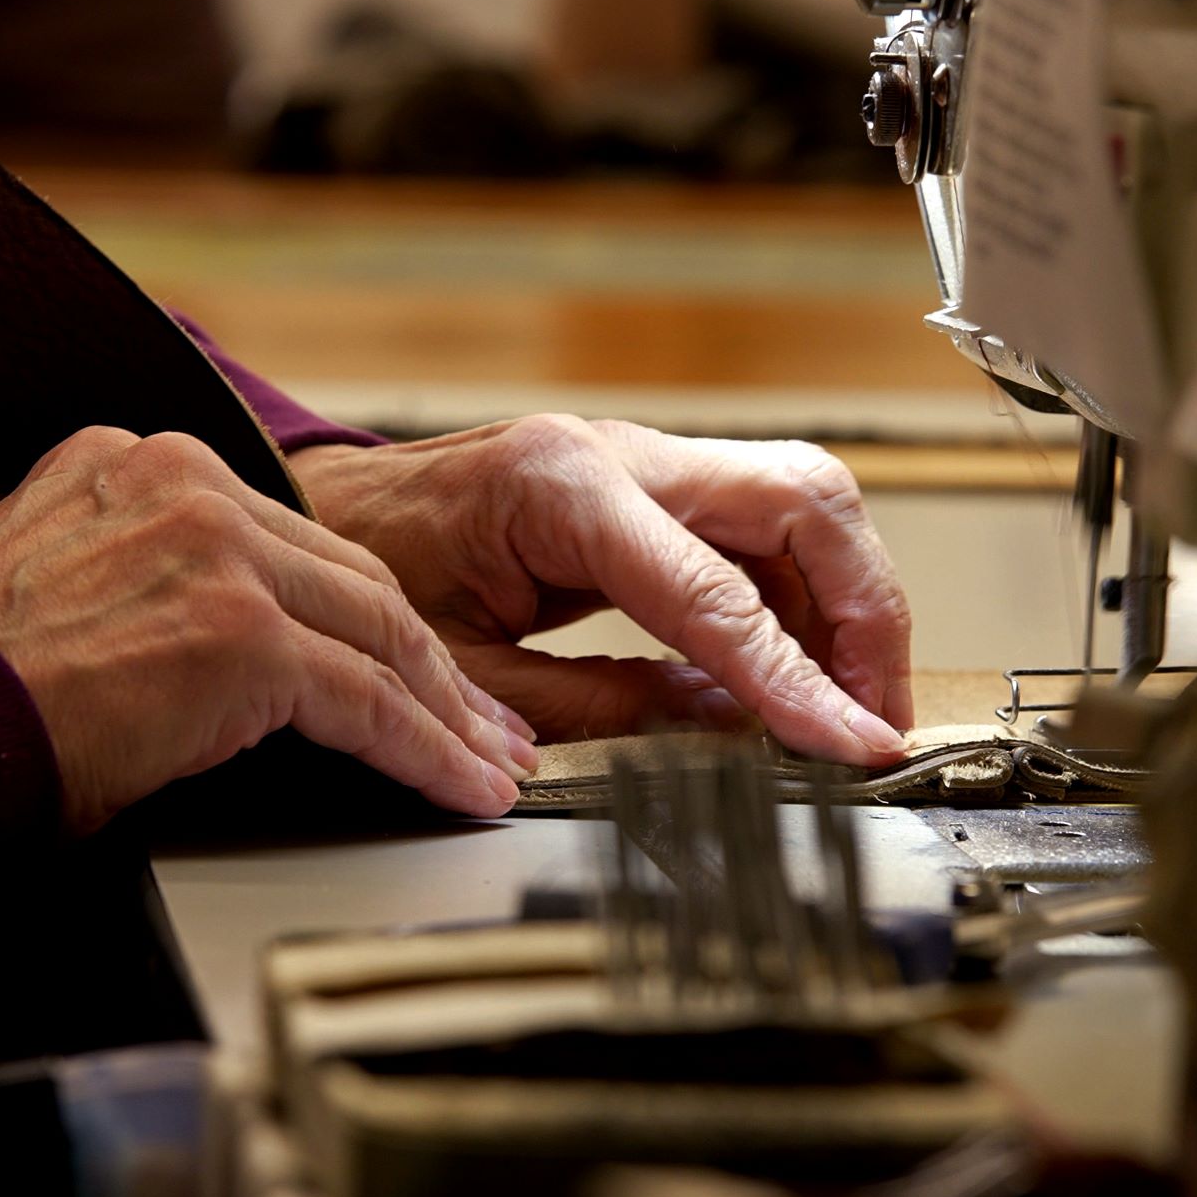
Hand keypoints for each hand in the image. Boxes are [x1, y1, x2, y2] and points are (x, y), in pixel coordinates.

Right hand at [0, 428, 536, 830]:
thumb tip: (199, 654)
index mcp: (136, 464)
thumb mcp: (51, 587)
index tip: (402, 660)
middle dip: (427, 660)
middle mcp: (183, 484)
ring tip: (489, 761)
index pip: (285, 541)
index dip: (357, 611)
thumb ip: (140, 582)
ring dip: (445, 710)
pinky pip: (365, 700)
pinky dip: (424, 751)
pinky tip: (457, 784)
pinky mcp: (240, 635)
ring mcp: (216, 552)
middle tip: (480, 718)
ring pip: (376, 633)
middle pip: (350, 577)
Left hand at [287, 416, 912, 764]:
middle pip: (805, 500)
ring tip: (847, 703)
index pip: (721, 595)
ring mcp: (642, 458)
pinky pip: (760, 529)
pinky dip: (799, 600)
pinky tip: (792, 674)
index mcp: (565, 490)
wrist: (322, 514)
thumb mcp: (475, 675)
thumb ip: (608, 710)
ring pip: (802, 505)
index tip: (853, 742)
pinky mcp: (651, 484)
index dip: (799, 680)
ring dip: (846, 604)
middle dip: (864, 613)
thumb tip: (734, 738)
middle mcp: (620, 453)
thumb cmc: (372, 581)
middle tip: (875, 713)